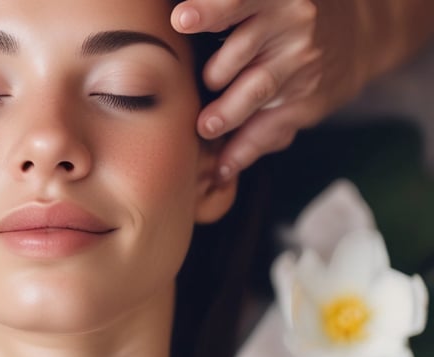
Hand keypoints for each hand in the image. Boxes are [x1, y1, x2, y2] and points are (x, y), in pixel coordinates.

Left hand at [171, 0, 324, 179]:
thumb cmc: (280, 10)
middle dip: (217, 71)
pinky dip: (244, 150)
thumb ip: (222, 6)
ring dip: (229, 113)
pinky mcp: (306, 102)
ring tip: (206, 128)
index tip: (182, 19)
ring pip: (258, 91)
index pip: (237, 1)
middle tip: (197, 85)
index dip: (210, 10)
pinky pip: (271, 128)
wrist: (357, 34)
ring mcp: (301, 65)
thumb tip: (173, 16)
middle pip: (244, 49)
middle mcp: (290, 25)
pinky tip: (222, 167)